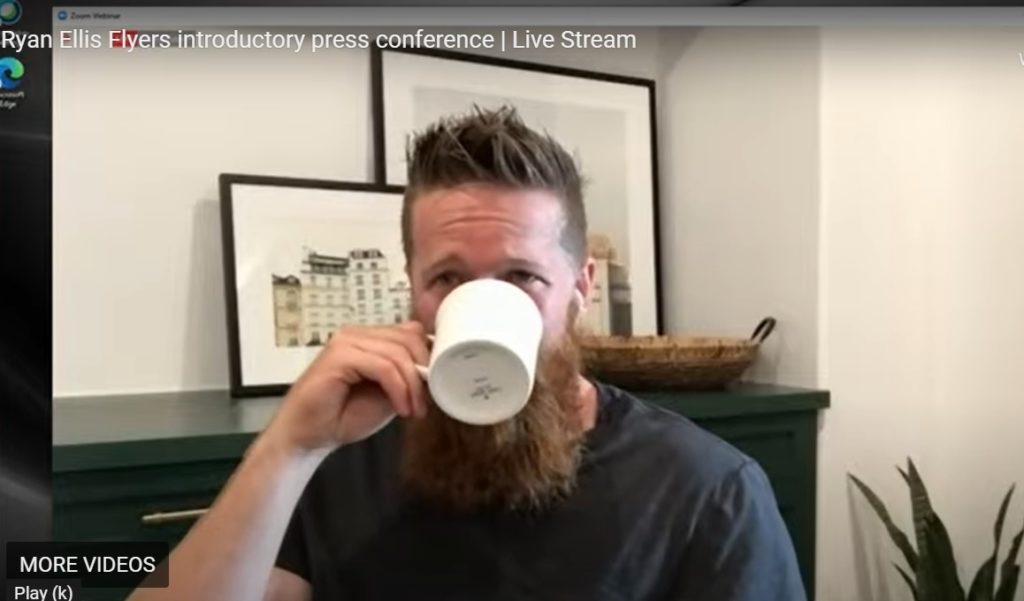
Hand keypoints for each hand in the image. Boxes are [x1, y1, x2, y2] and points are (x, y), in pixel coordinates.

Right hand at [263, 321, 430, 452]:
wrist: (308, 436)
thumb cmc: (343, 416)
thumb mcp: (388, 394)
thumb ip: (406, 376)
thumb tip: (433, 368)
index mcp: (369, 339)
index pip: (410, 332)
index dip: (427, 357)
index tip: (434, 387)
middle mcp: (357, 334)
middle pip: (409, 338)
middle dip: (423, 371)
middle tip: (423, 404)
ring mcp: (347, 342)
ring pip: (398, 353)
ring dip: (412, 385)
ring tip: (412, 410)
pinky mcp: (339, 355)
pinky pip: (383, 366)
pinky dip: (398, 389)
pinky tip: (400, 408)